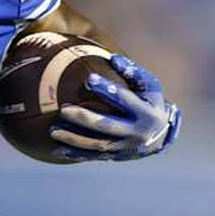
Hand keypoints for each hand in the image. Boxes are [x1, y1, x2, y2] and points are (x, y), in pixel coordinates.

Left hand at [49, 55, 181, 161]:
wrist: (161, 136)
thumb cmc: (150, 102)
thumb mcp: (149, 86)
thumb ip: (133, 72)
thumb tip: (113, 59)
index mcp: (147, 113)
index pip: (125, 100)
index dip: (108, 89)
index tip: (89, 79)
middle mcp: (137, 133)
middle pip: (107, 126)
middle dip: (85, 119)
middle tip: (63, 110)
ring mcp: (125, 147)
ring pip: (97, 145)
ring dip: (74, 139)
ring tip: (53, 131)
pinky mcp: (116, 157)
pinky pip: (93, 156)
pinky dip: (75, 154)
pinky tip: (56, 150)